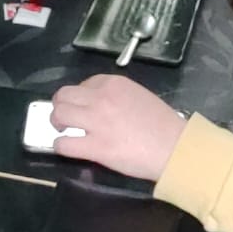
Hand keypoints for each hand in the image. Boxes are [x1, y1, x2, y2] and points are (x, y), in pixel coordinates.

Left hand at [49, 74, 187, 181]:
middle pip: (64, 95)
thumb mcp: (140, 96)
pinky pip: (64, 144)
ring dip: (57, 122)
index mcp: (114, 83)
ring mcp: (96, 122)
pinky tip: (67, 148)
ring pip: (59, 114)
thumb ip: (117, 96)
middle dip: (60, 105)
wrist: (176, 148)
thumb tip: (101, 105)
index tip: (83, 107)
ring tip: (62, 130)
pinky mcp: (95, 147)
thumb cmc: (164, 125)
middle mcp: (101, 98)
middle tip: (64, 118)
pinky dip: (61, 146)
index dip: (80, 97)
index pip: (84, 84)